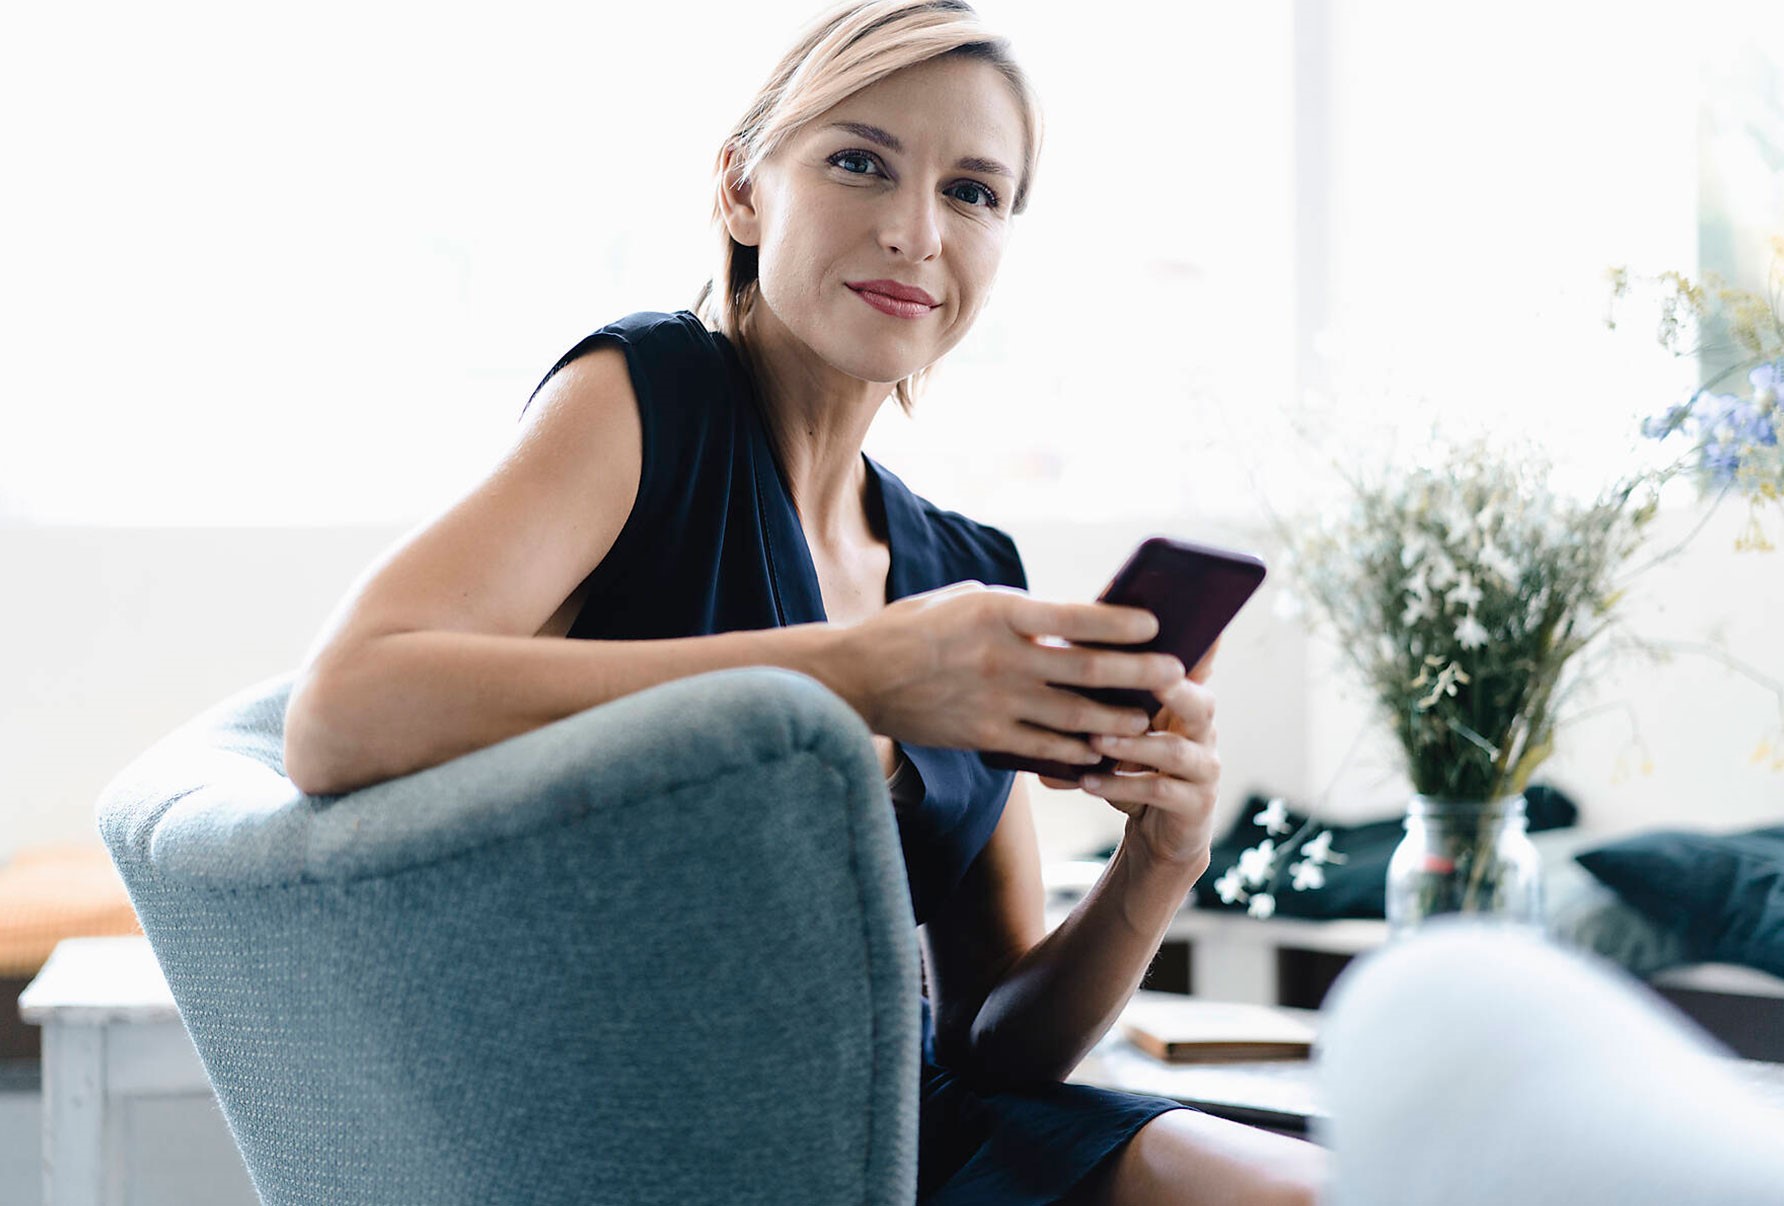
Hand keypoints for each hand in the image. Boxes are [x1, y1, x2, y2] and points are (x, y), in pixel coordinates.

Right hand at [819, 581, 1182, 763]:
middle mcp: (1003, 657)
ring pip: (1074, 717)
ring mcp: (995, 702)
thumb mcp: (963, 598)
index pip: (1076, 617)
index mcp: (999, 611)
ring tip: (1146, 720)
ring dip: (1117, 720)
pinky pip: (1044, 748)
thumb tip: (1065, 620)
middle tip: (1174, 675)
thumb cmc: (912, 628)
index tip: (1155, 623)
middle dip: (1139, 674)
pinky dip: (1077, 751)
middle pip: (1089, 671)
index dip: (1122, 622)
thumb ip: (1015, 608)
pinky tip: (1101, 752)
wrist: (857, 677)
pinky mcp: (985, 736)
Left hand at [1039, 640, 1221, 870]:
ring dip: (1132, 743)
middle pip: (1199, 702)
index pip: (1195, 666)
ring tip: (1095, 739)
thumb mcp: (1119, 730)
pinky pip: (1158, 791)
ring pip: (1173, 749)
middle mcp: (1203, 730)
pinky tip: (1086, 781)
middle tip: (1146, 677)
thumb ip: (1095, 702)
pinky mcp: (1195, 804)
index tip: (1166, 624)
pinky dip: (1119, 784)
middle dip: (1171, 688)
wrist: (1159, 832)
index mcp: (1186, 702)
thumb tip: (1038, 670)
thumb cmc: (1134, 767)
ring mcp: (1203, 768)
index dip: (1193, 647)